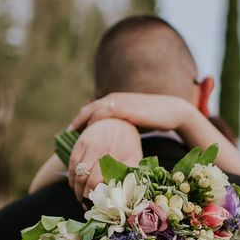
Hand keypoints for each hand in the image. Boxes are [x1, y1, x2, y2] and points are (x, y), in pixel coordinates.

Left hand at [67, 92, 194, 132]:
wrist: (173, 111)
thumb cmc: (155, 119)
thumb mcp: (134, 121)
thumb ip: (121, 126)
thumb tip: (113, 140)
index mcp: (116, 101)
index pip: (92, 109)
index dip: (80, 120)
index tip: (71, 133)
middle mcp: (114, 99)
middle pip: (88, 110)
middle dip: (77, 123)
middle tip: (67, 135)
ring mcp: (119, 102)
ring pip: (92, 111)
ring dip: (81, 124)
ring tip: (74, 138)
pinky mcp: (125, 108)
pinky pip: (103, 114)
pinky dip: (93, 124)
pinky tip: (89, 135)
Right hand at [68, 118, 141, 200]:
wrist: (118, 119)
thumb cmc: (128, 144)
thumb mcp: (135, 158)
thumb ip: (130, 175)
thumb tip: (123, 197)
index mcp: (121, 155)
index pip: (106, 182)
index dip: (100, 197)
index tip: (99, 206)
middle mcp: (105, 149)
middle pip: (89, 180)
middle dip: (87, 197)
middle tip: (88, 207)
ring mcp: (91, 145)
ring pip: (79, 174)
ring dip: (78, 190)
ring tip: (81, 200)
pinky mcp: (80, 142)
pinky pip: (72, 165)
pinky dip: (72, 179)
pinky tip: (75, 187)